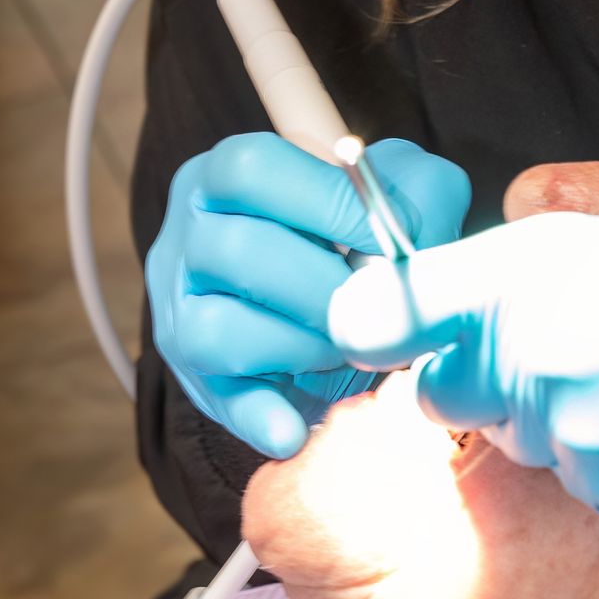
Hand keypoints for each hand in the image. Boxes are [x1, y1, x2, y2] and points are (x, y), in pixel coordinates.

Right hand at [147, 133, 471, 458]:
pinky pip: (216, 399)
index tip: (387, 240)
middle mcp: (187, 234)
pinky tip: (296, 430)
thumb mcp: (403, 193)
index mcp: (228, 174)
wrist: (353, 313)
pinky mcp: (192, 375)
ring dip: (301, 347)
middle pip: (235, 250)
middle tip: (371, 308)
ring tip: (345, 351)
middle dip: (323, 288)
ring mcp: (178, 307)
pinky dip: (262, 417)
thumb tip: (409, 233)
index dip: (327, 202)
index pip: (252, 169)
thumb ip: (420, 192)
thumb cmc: (371, 238)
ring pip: (216, 329)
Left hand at [326, 207, 598, 521]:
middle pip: (453, 386)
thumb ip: (526, 267)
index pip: (410, 305)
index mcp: (550, 266)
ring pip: (520, 437)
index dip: (381, 317)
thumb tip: (429, 301)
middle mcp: (553, 346)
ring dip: (558, 415)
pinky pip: (584, 478)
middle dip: (487, 373)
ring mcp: (588, 426)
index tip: (370, 324)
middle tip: (565, 343)